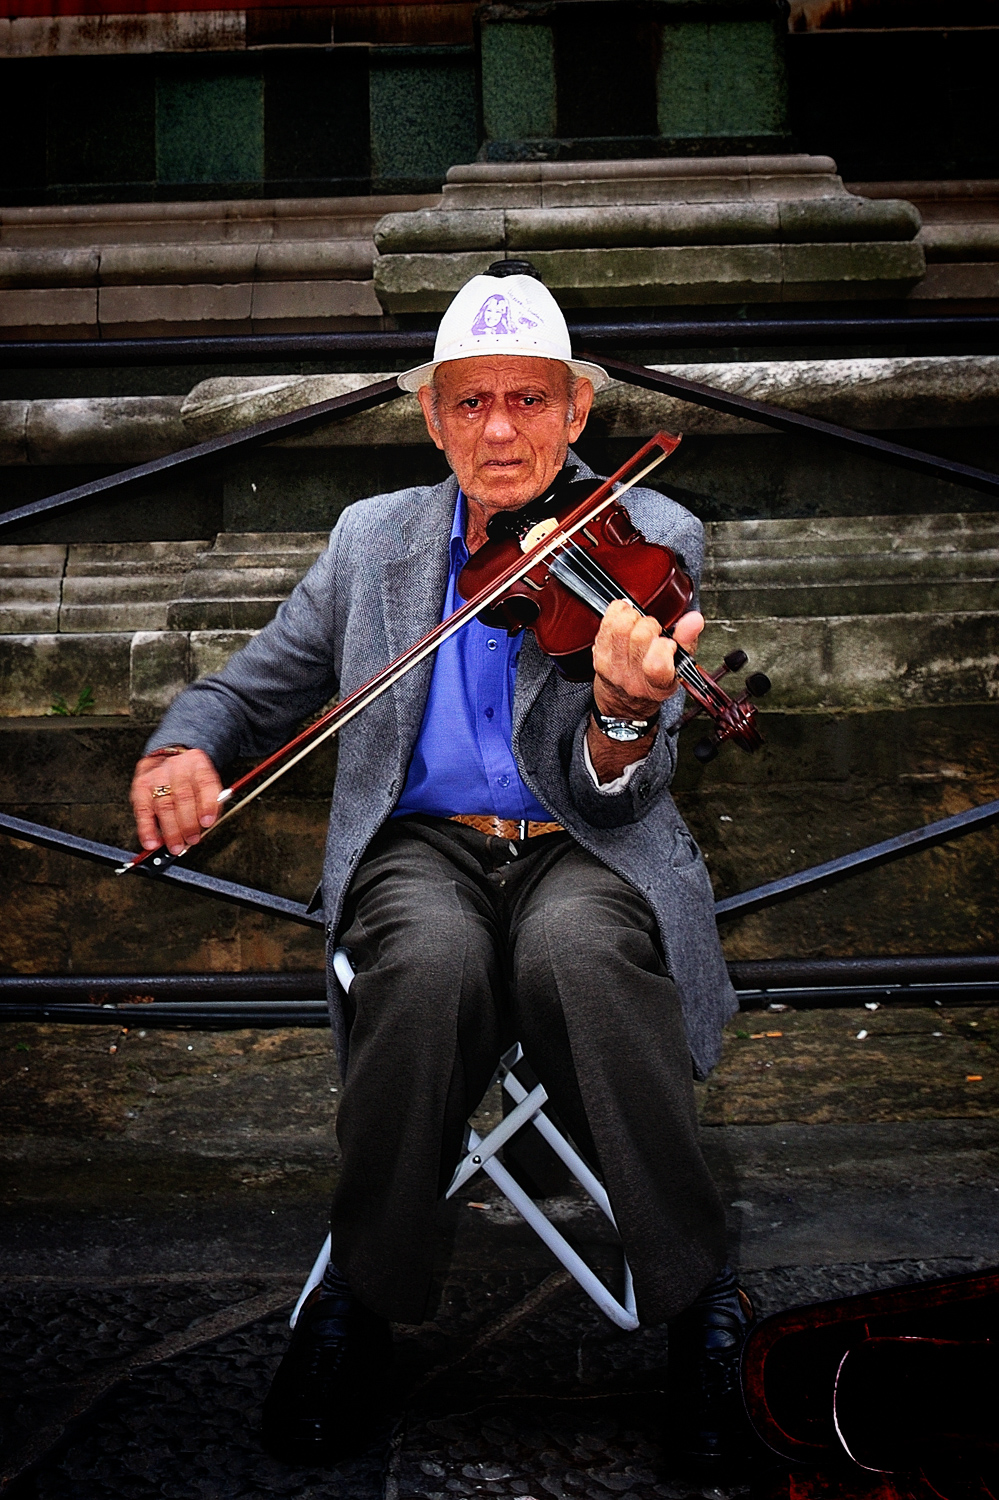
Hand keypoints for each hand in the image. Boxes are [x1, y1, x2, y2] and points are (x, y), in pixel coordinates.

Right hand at [130, 749, 222, 854]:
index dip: (207, 804)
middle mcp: (177, 767)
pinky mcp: (140, 786)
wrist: (166, 758)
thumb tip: (206, 825)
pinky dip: (147, 829)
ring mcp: (157, 775)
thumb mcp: (205, 780)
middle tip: (192, 840)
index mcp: (198, 763)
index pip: (205, 783)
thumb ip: (210, 800)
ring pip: (164, 805)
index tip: (208, 822)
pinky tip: (152, 842)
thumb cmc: (189, 776)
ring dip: (170, 830)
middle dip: (188, 823)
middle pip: (183, 796)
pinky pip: (143, 810)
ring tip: (175, 846)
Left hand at [592, 602, 703, 717]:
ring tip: (639, 625)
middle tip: (653, 633)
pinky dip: (618, 613)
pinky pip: (607, 622)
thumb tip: (694, 619)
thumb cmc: (654, 680)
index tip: (668, 643)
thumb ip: (687, 641)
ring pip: (622, 626)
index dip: (664, 645)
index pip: (656, 664)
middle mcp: (633, 680)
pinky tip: (626, 618)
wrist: (624, 699)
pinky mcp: (598, 656)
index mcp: (658, 685)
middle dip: (651, 625)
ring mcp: (613, 668)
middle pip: (640, 636)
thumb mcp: (678, 667)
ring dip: (634, 617)